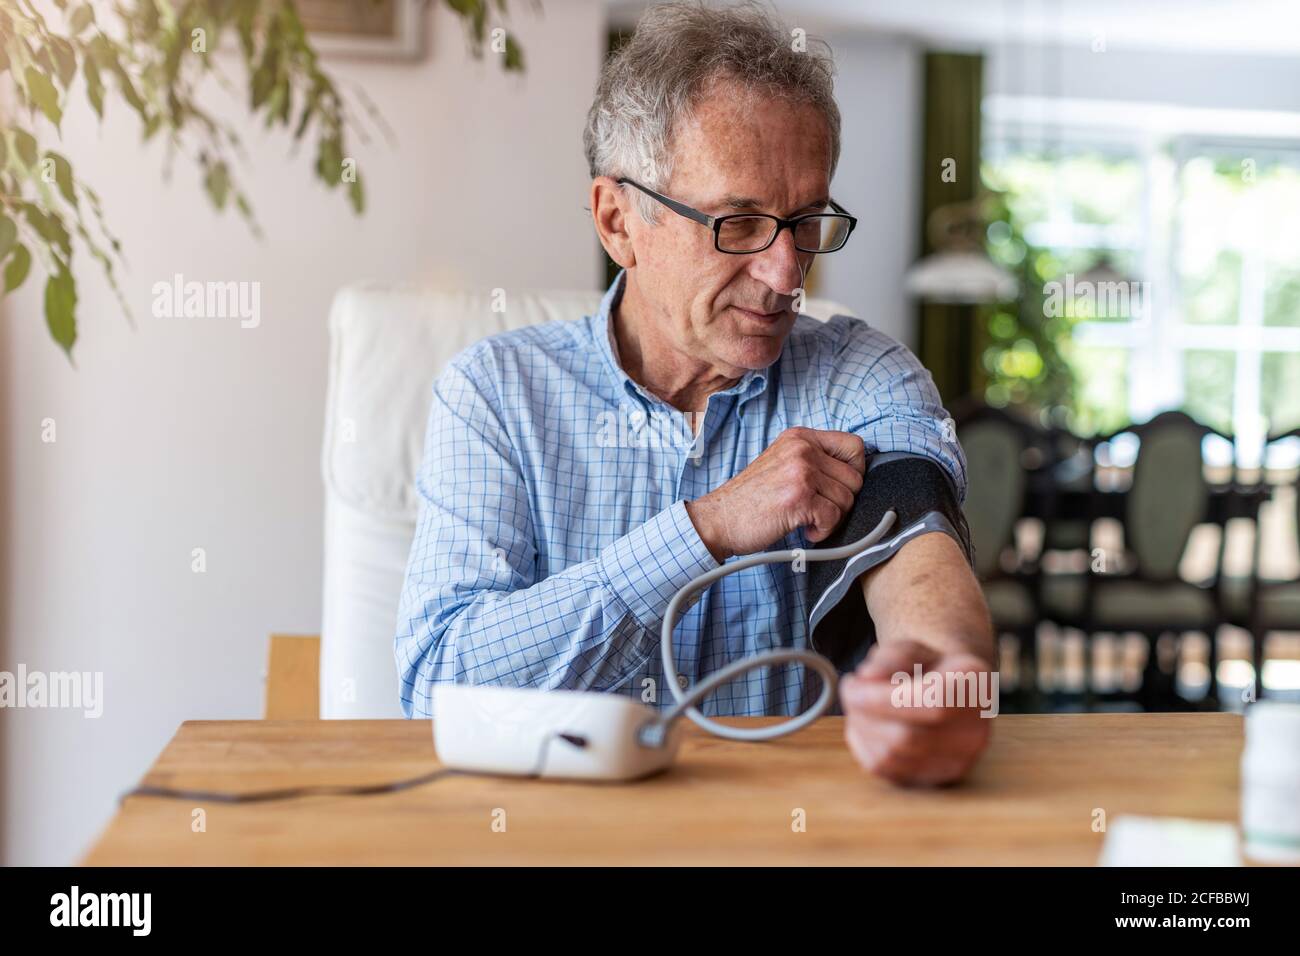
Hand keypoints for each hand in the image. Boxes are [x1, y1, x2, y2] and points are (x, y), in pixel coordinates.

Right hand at [685, 427, 865, 559]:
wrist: (719, 519)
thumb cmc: (751, 499)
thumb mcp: (782, 463)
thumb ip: (813, 460)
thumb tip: (854, 474)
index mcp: (800, 437)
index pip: (854, 445)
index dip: (854, 471)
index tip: (836, 488)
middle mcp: (802, 449)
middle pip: (855, 478)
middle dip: (841, 501)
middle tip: (817, 510)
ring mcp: (801, 472)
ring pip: (847, 500)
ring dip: (831, 519)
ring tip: (806, 520)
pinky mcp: (799, 498)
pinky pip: (834, 518)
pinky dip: (822, 531)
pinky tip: (804, 530)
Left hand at [839, 639, 993, 785]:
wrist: (948, 694)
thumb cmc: (926, 667)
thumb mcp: (911, 648)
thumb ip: (891, 656)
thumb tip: (867, 677)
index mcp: (974, 687)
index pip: (932, 703)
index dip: (883, 698)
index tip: (853, 684)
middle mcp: (974, 732)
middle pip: (906, 737)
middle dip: (864, 713)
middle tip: (850, 689)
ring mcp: (957, 762)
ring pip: (890, 756)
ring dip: (861, 727)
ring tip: (860, 704)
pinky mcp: (933, 780)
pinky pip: (883, 769)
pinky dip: (864, 744)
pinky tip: (868, 723)